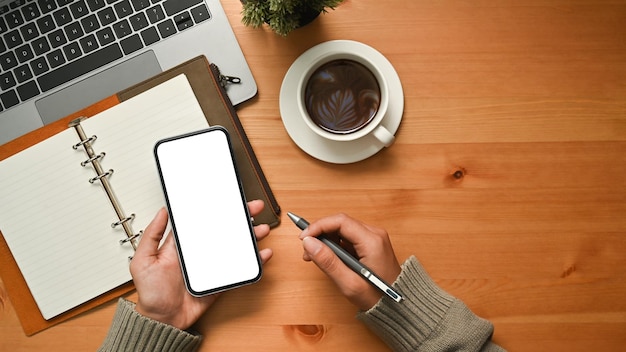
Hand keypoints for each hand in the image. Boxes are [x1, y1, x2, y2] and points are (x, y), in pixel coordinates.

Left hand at [130, 200, 271, 329]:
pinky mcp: (220, 280)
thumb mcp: (143, 260)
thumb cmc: (151, 293)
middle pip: (224, 230)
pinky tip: (262, 254)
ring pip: (235, 246)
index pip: (203, 221)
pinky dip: (254, 262)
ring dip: (250, 236)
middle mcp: (199, 252)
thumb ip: (152, 236)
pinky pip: (239, 268)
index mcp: (183, 244)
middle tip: (252, 208)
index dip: (216, 209)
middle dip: (240, 218)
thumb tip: (162, 212)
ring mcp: (211, 266)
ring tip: (261, 229)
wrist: (163, 320)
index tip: (228, 199)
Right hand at [299, 213, 400, 310]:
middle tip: (306, 251)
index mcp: (372, 241)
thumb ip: (328, 262)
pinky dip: (335, 245)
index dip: (318, 226)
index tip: (303, 238)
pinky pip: (348, 238)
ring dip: (326, 240)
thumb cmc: (377, 298)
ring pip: (343, 230)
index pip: (340, 221)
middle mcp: (374, 234)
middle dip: (320, 234)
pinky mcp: (371, 244)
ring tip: (314, 257)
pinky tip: (327, 258)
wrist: (399, 306)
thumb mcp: (349, 284)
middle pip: (340, 223)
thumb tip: (308, 243)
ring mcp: (374, 238)